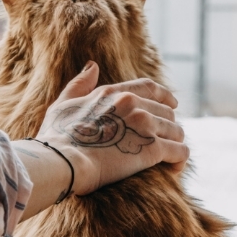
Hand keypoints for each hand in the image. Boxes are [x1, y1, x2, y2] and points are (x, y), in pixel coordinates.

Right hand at [36, 61, 188, 195]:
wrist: (61, 160)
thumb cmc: (56, 137)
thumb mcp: (62, 104)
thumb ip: (79, 85)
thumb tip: (92, 66)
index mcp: (112, 92)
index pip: (149, 87)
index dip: (165, 96)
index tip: (172, 105)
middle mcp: (132, 104)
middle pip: (167, 112)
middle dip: (168, 128)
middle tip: (163, 143)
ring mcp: (144, 125)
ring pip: (177, 131)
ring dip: (174, 144)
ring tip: (169, 160)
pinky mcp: (152, 149)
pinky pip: (180, 151)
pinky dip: (180, 161)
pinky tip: (173, 170)